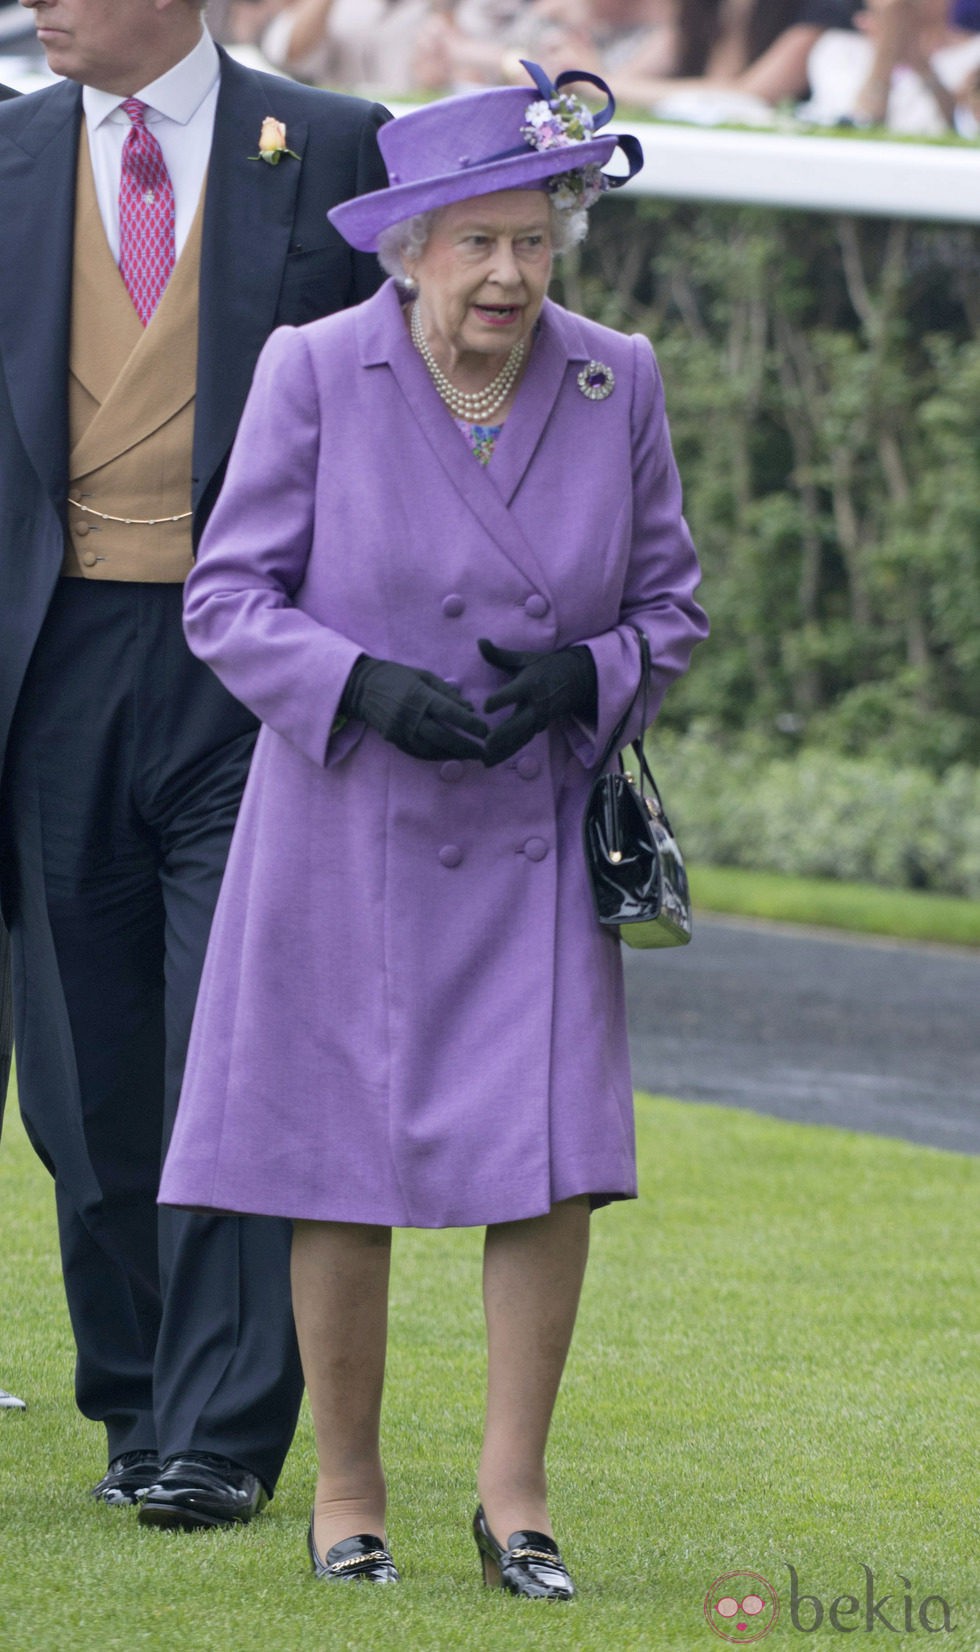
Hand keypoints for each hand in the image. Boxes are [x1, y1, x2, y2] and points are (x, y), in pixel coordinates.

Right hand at [340, 657, 487, 760]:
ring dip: (453, 755)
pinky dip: (436, 756)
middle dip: (466, 746)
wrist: (362, 687)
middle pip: (443, 736)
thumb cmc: (397, 676)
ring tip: (471, 756)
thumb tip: (470, 708)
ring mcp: (401, 730)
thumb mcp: (423, 676)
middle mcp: (411, 715)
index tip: (486, 731)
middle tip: (484, 752)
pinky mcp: (394, 739)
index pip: (450, 713)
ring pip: (431, 749)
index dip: (470, 724)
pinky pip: (418, 753)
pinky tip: (449, 756)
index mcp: (420, 696)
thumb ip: (447, 692)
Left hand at [479, 638, 596, 766]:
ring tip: (486, 762)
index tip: (486, 706)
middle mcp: (536, 702)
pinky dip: (509, 752)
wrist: (578, 680)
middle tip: (486, 746)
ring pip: (521, 738)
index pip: (514, 692)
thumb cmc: (546, 666)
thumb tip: (480, 641)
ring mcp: (540, 717)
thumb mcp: (524, 658)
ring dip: (504, 751)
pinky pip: (524, 741)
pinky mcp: (540, 726)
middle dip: (504, 735)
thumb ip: (499, 655)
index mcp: (530, 683)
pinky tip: (494, 760)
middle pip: (520, 722)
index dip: (501, 699)